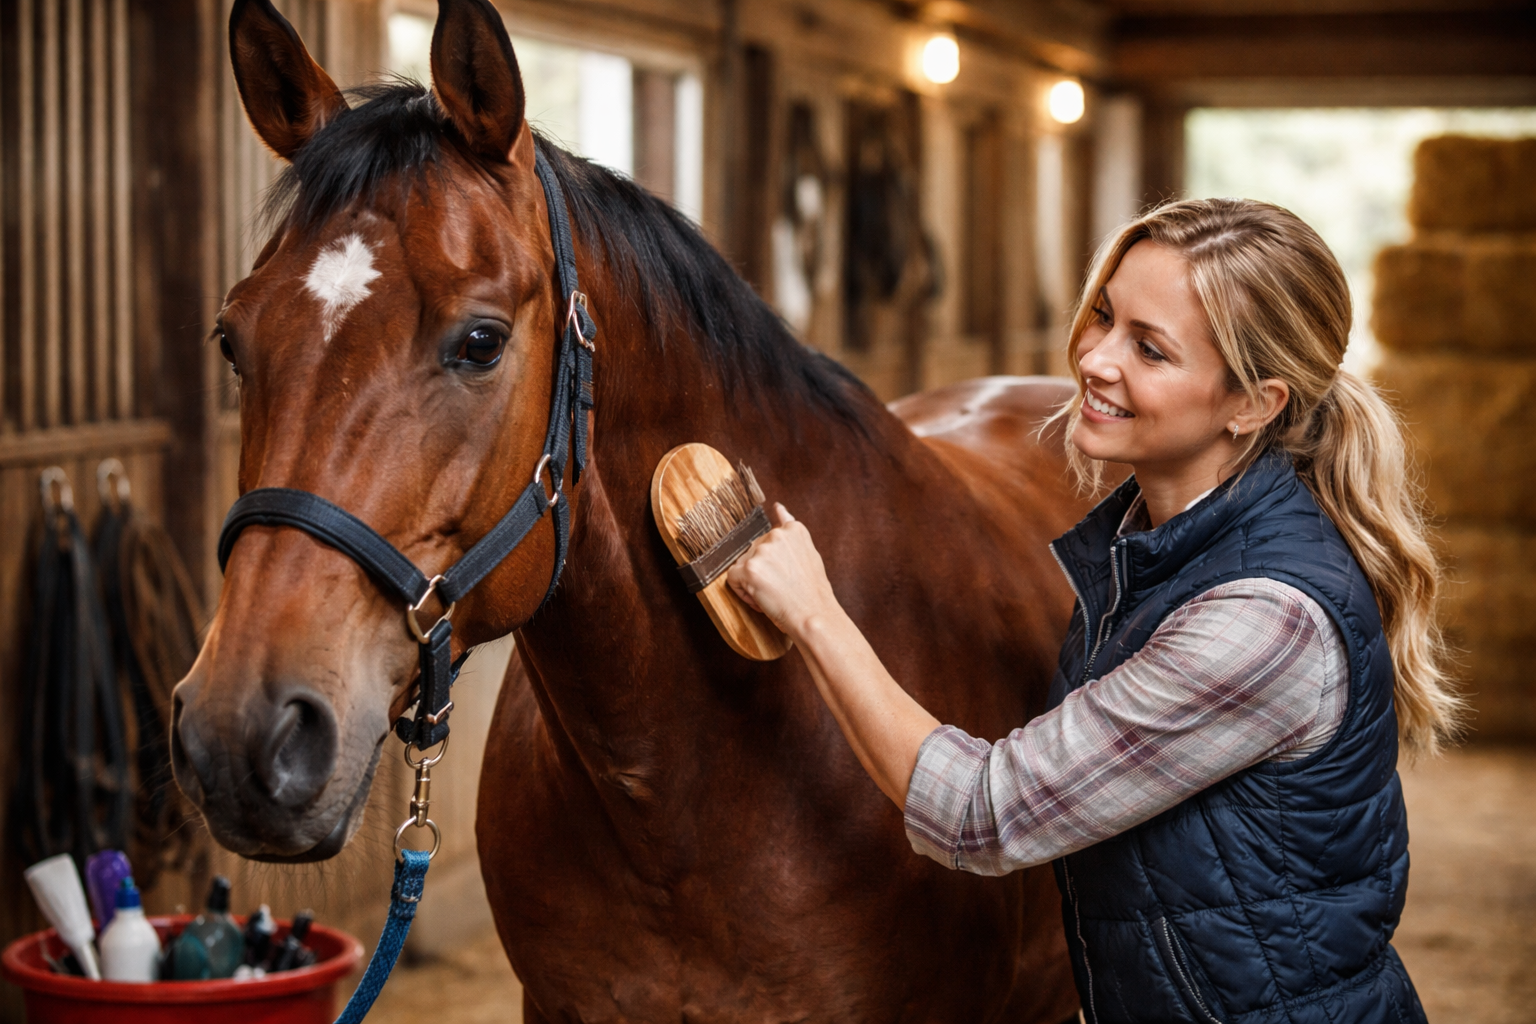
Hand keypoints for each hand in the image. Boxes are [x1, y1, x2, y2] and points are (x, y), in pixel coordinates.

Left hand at [728, 503, 840, 638]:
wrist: (814, 616)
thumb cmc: (813, 592)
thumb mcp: (809, 553)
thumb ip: (791, 531)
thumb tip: (779, 507)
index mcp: (793, 529)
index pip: (768, 540)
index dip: (774, 562)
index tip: (786, 575)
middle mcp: (776, 535)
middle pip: (753, 552)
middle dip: (761, 571)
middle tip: (781, 588)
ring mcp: (762, 551)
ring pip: (742, 566)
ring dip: (752, 582)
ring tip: (774, 594)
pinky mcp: (749, 569)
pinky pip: (733, 579)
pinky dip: (743, 592)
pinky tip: (762, 599)